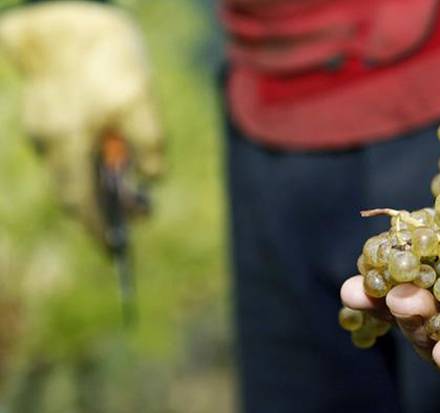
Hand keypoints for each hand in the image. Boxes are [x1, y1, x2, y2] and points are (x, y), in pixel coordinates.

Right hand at [0, 2, 162, 239]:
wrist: (67, 18)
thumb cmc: (107, 58)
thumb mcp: (141, 103)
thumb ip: (149, 147)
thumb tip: (153, 179)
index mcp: (68, 143)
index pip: (79, 202)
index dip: (97, 228)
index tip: (115, 250)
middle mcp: (47, 142)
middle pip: (73, 191)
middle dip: (102, 210)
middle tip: (133, 220)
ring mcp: (40, 127)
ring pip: (69, 171)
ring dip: (98, 185)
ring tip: (131, 193)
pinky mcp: (44, 114)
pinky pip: (65, 152)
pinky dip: (87, 163)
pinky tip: (112, 160)